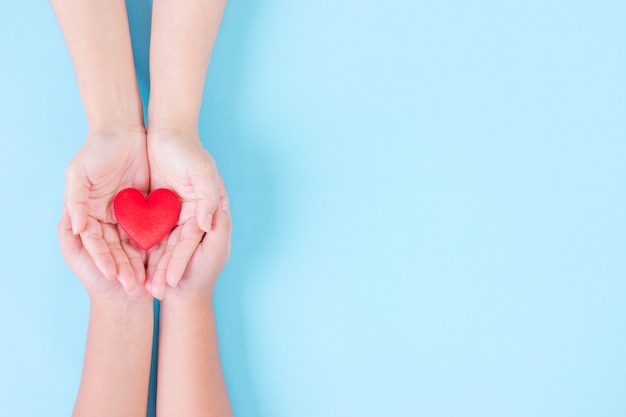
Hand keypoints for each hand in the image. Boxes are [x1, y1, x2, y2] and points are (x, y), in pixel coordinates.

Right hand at [64, 128, 148, 290]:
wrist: (123, 130)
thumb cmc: (96, 150)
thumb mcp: (78, 174)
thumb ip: (75, 201)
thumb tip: (77, 229)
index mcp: (89, 214)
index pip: (97, 243)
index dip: (104, 260)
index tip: (112, 276)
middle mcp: (108, 218)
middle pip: (117, 249)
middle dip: (126, 268)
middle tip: (135, 287)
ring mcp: (128, 214)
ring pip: (135, 243)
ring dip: (142, 262)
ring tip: (150, 281)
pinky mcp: (147, 207)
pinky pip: (152, 228)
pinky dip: (157, 244)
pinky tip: (164, 260)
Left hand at [145, 129, 220, 298]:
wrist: (169, 131)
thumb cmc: (190, 151)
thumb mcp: (204, 173)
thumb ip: (208, 199)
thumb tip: (207, 224)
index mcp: (201, 211)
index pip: (189, 241)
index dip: (180, 261)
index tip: (171, 281)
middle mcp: (187, 216)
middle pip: (174, 248)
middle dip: (164, 270)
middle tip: (154, 292)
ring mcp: (171, 213)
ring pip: (160, 243)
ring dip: (152, 264)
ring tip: (141, 286)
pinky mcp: (155, 208)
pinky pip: (146, 230)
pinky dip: (139, 246)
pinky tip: (130, 262)